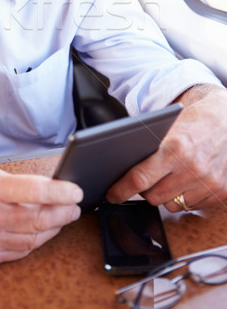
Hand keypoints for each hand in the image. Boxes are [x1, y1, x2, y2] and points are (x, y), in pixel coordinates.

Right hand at [0, 166, 82, 265]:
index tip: (75, 191)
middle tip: (74, 207)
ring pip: (32, 238)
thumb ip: (17, 183)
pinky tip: (40, 232)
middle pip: (38, 219)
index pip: (35, 191)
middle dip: (63, 213)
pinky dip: (34, 242)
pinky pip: (19, 251)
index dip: (60, 192)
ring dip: (52, 229)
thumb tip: (48, 190)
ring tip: (60, 219)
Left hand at [106, 85, 226, 211]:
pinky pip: (191, 206)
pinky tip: (186, 181)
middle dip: (144, 190)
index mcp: (175, 148)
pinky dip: (184, 197)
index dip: (121, 190)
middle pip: (153, 196)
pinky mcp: (220, 192)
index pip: (140, 178)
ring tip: (168, 177)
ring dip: (165, 195)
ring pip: (171, 205)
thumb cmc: (193, 122)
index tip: (112, 195)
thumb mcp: (167, 127)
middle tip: (144, 179)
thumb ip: (148, 147)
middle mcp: (192, 168)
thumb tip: (119, 166)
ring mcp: (208, 182)